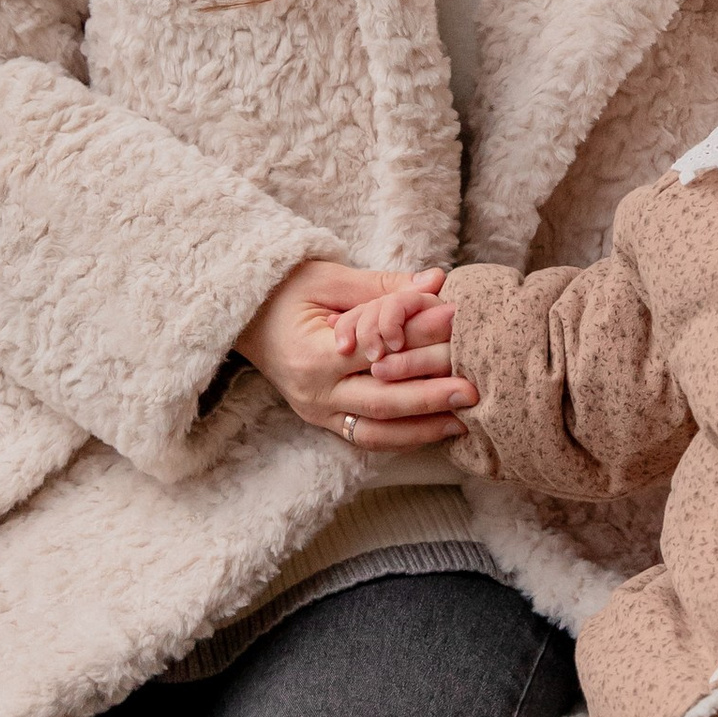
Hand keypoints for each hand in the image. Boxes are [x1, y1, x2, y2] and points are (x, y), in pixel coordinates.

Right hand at [237, 259, 477, 448]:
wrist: (245, 317)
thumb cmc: (286, 291)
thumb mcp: (330, 279)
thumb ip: (382, 287)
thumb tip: (435, 283)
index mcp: (312, 355)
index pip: (376, 353)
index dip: (419, 341)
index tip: (457, 328)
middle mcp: (313, 393)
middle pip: (381, 403)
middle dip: (430, 398)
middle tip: (473, 390)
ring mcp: (317, 412)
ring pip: (376, 433)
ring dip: (422, 429)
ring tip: (464, 420)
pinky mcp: (323, 421)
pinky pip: (366, 437)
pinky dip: (402, 436)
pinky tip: (435, 428)